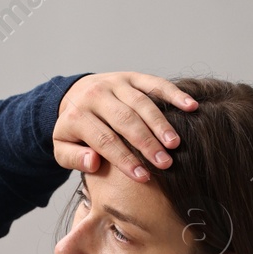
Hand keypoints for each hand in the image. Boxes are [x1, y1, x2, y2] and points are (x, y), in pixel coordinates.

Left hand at [53, 72, 197, 182]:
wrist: (74, 95)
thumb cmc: (74, 131)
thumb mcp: (62, 148)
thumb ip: (73, 158)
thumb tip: (94, 162)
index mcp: (77, 115)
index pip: (104, 140)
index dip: (124, 159)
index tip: (143, 177)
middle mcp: (96, 95)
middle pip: (125, 120)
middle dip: (146, 143)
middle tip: (165, 162)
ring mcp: (116, 83)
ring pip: (141, 102)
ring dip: (160, 123)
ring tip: (174, 143)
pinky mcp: (132, 76)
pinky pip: (154, 83)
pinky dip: (173, 94)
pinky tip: (190, 106)